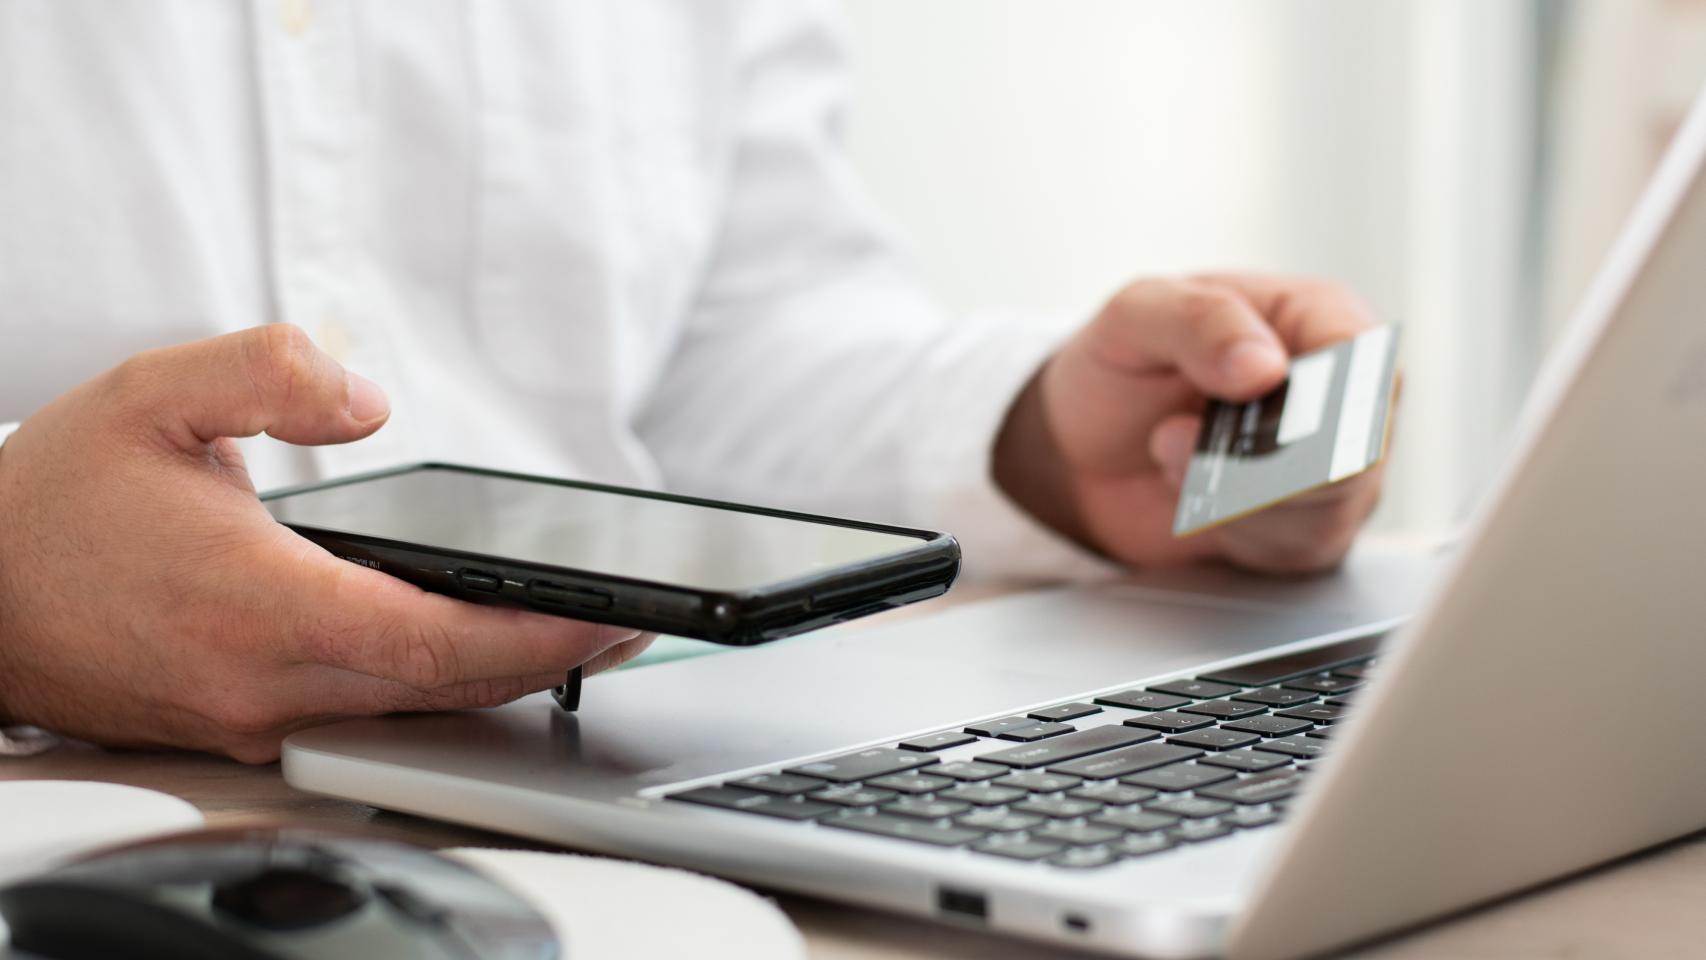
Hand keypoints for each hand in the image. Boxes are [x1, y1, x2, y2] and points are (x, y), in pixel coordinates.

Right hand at [0, 325, 650, 761]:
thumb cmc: (51, 503)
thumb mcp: (155, 395)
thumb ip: (272, 374)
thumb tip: (368, 401)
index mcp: (256, 603)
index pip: (433, 639)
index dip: (537, 634)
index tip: (611, 615)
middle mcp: (261, 680)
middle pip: (445, 686)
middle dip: (549, 659)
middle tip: (629, 625)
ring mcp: (251, 716)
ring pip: (412, 709)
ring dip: (502, 676)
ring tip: (578, 633)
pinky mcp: (240, 725)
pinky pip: (364, 713)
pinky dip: (434, 684)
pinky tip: (474, 648)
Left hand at [994, 273, 1388, 574]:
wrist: (1082, 451)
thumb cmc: (1121, 367)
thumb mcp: (1136, 316)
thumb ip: (1201, 323)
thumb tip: (1264, 365)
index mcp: (1319, 319)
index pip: (1365, 359)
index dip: (1319, 392)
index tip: (1254, 398)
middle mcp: (1343, 394)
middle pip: (1358, 445)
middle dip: (1260, 455)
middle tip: (1179, 434)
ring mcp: (1332, 466)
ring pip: (1330, 507)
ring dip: (1237, 495)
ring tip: (1171, 454)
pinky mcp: (1305, 526)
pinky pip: (1297, 549)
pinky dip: (1233, 531)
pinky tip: (1194, 498)